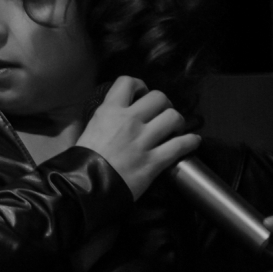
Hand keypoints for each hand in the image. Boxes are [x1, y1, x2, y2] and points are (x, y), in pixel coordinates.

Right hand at [75, 76, 200, 201]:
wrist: (84, 189)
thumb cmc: (80, 163)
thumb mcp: (82, 133)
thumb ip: (94, 122)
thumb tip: (92, 120)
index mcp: (109, 112)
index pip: (128, 82)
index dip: (139, 86)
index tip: (141, 95)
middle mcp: (129, 121)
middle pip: (159, 97)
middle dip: (163, 104)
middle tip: (161, 114)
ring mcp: (144, 141)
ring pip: (173, 117)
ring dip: (177, 122)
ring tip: (175, 128)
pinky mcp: (154, 161)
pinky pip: (181, 145)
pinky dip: (190, 142)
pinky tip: (192, 142)